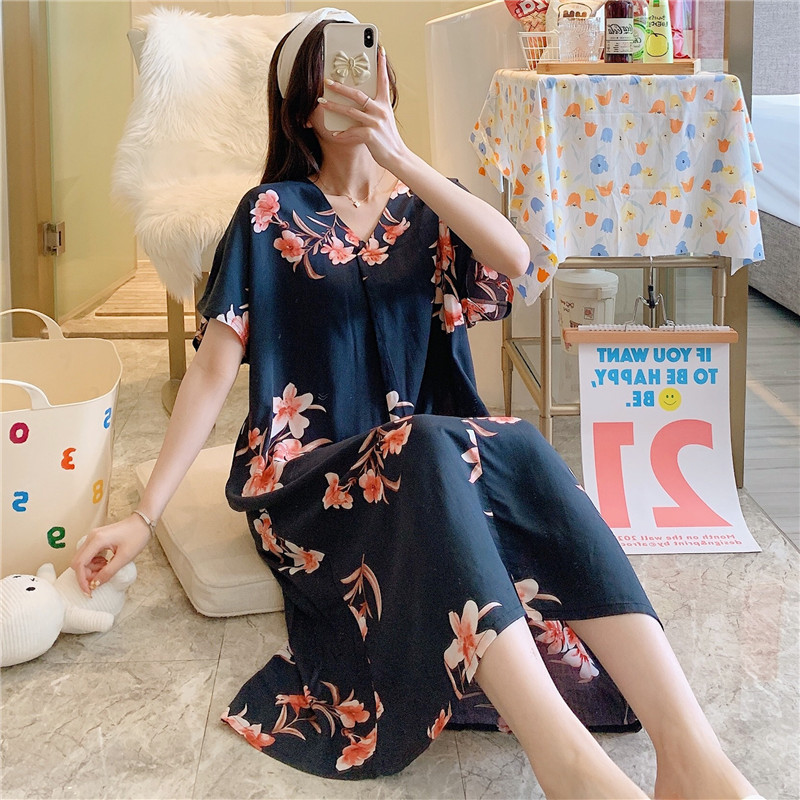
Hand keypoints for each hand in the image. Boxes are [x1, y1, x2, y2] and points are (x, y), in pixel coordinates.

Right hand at [71, 513, 151, 595]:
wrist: (143, 522)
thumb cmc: (137, 536)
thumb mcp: (125, 557)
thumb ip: (109, 571)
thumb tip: (95, 584)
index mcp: (96, 540)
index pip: (80, 563)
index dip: (82, 580)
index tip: (89, 591)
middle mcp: (91, 537)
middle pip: (78, 562)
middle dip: (86, 575)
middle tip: (99, 580)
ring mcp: (93, 537)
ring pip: (82, 559)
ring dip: (91, 569)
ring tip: (106, 568)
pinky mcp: (96, 539)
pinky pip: (89, 555)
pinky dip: (94, 563)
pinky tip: (106, 563)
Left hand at [319, 46, 408, 168]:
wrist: (397, 156)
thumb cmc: (388, 139)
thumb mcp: (384, 120)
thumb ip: (374, 109)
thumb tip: (358, 104)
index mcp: (384, 104)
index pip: (383, 81)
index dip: (381, 65)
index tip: (379, 49)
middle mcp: (380, 110)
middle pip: (357, 94)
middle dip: (340, 87)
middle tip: (327, 81)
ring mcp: (375, 123)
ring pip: (350, 112)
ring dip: (334, 107)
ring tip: (322, 103)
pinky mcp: (370, 135)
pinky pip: (351, 133)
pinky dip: (342, 134)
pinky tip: (334, 134)